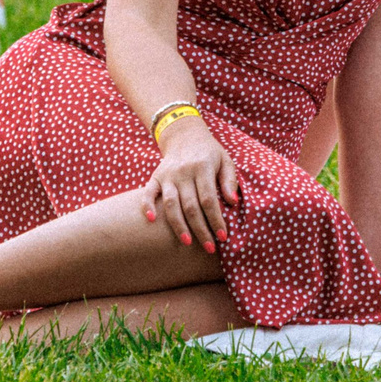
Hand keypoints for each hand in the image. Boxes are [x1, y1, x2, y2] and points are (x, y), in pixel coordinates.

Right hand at [144, 112, 239, 254]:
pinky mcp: (155, 177)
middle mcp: (183, 172)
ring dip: (178, 225)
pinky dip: (147, 206)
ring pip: (171, 204)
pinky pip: (148, 193)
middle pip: (190, 206)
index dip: (216, 219)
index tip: (222, 237)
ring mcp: (167, 175)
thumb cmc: (209, 152)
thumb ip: (229, 180)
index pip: (209, 199)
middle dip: (200, 229)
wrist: (185, 134)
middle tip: (208, 247)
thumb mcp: (225, 160)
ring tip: (186, 243)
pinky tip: (151, 221)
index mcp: (203, 167)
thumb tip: (233, 202)